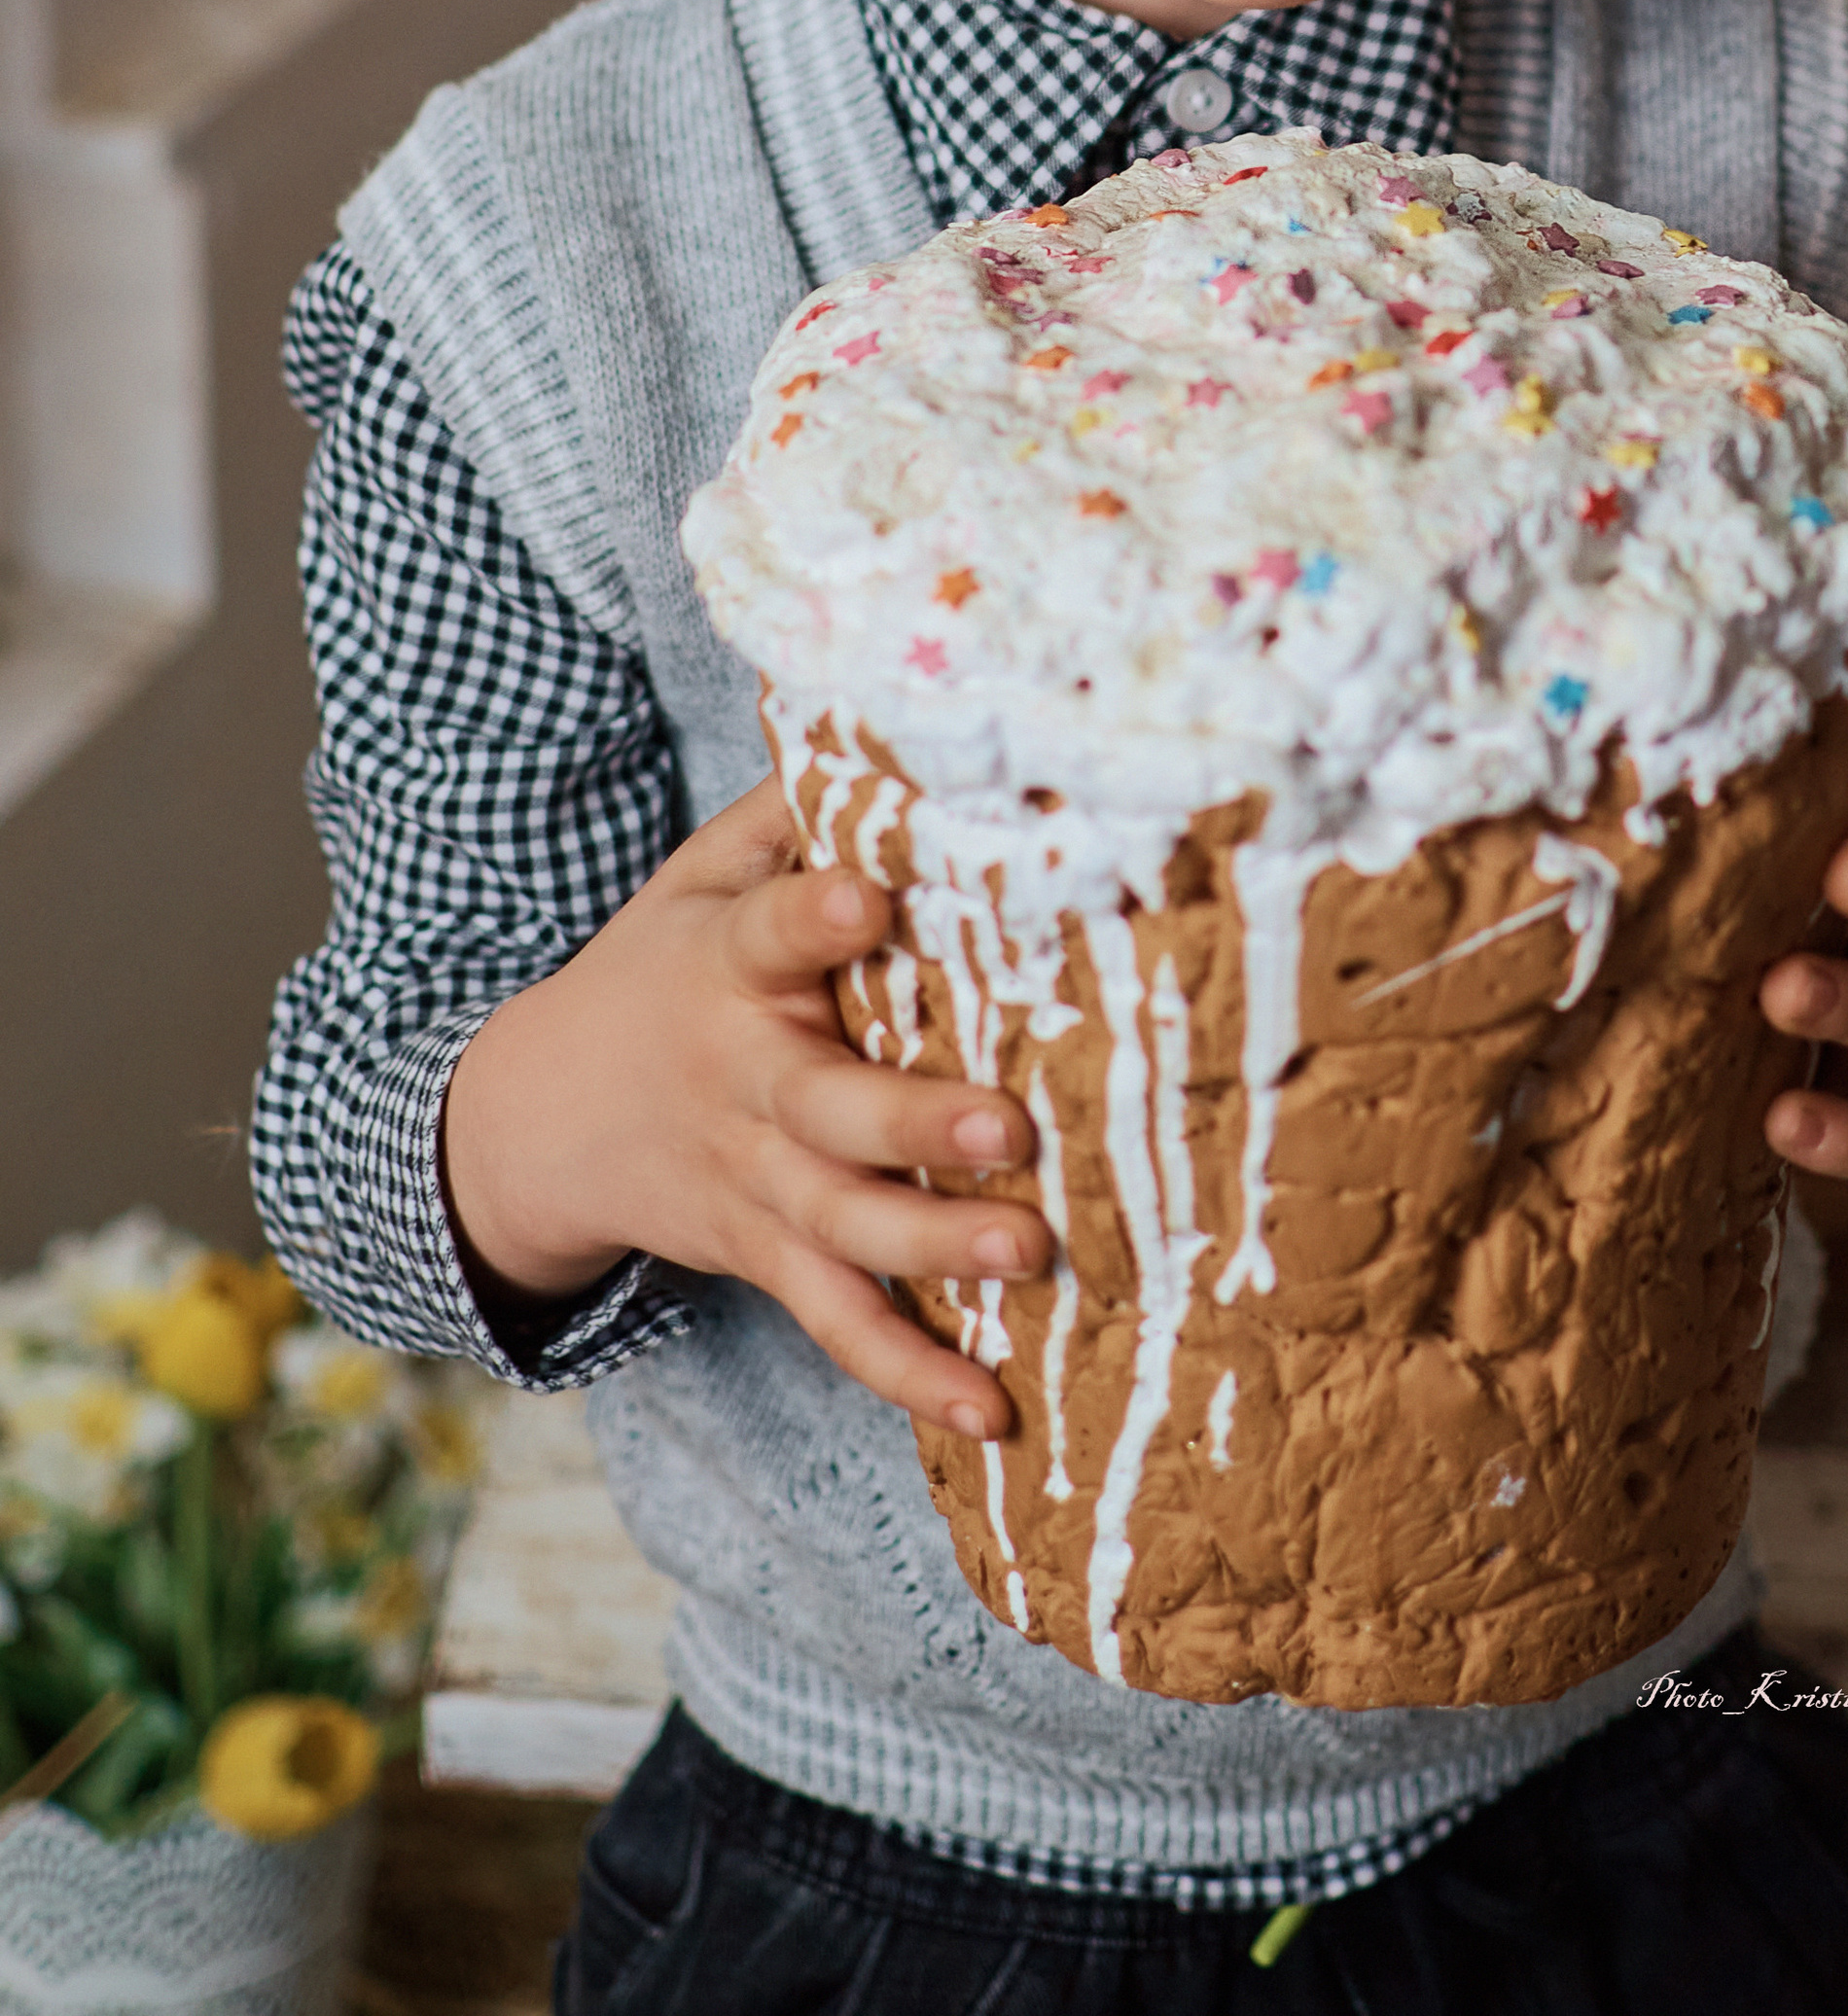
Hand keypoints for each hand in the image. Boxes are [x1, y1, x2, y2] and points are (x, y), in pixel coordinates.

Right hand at [440, 777, 1046, 1439]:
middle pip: (829, 1109)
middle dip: (915, 1121)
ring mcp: (754, 1184)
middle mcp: (745, 1083)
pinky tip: (991, 1411)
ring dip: (934, 1250)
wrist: (538, 1119)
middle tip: (1009, 1126)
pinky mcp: (766, 1256)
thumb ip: (791, 813)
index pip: (770, 930)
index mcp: (729, 968)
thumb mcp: (697, 875)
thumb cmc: (660, 968)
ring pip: (843, 1228)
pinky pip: (839, 1323)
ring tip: (1027, 1256)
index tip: (866, 896)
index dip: (815, 913)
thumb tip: (891, 718)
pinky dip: (910, 1373)